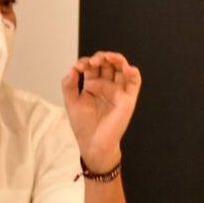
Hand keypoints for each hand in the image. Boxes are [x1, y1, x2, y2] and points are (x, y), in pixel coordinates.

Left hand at [61, 51, 141, 170]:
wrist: (93, 144)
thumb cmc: (84, 126)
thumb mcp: (71, 102)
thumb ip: (69, 85)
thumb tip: (73, 68)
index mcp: (93, 84)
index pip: (92, 65)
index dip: (85, 62)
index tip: (78, 68)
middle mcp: (107, 85)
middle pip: (108, 63)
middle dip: (101, 58)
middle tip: (93, 62)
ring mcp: (118, 90)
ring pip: (122, 67)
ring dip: (116, 59)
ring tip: (107, 58)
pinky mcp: (128, 98)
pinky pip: (135, 81)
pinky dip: (133, 72)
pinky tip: (126, 68)